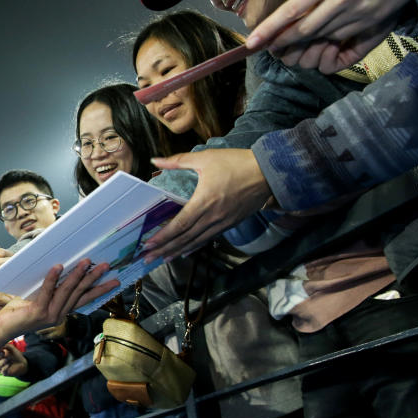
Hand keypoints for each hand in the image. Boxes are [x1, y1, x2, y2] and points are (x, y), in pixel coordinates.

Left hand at [0, 260, 116, 336]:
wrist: (3, 327)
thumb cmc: (19, 310)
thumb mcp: (39, 298)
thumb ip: (51, 288)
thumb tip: (61, 266)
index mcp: (62, 312)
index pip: (85, 299)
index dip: (100, 290)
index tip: (114, 281)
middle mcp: (59, 315)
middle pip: (79, 294)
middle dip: (93, 279)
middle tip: (105, 266)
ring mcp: (49, 315)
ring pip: (67, 292)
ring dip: (77, 276)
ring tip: (86, 262)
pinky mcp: (37, 312)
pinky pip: (47, 292)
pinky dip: (53, 279)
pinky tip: (59, 266)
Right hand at [0, 344, 27, 376]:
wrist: (23, 363)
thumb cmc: (16, 355)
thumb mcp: (11, 348)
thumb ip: (5, 345)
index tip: (1, 349)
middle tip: (4, 353)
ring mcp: (1, 368)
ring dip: (3, 361)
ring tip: (9, 358)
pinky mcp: (5, 373)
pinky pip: (2, 370)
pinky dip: (6, 366)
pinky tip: (9, 363)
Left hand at [145, 149, 271, 259]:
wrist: (270, 172)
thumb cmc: (237, 163)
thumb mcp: (205, 158)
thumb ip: (178, 161)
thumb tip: (155, 161)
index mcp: (203, 202)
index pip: (178, 225)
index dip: (162, 237)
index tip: (147, 245)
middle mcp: (212, 217)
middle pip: (184, 238)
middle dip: (164, 249)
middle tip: (147, 258)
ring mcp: (223, 223)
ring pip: (196, 242)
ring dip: (178, 251)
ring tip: (162, 259)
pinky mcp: (231, 224)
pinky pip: (209, 239)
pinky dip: (195, 247)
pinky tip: (186, 252)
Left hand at [245, 0, 417, 73]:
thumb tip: (293, 16)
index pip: (291, 11)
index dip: (270, 30)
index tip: (252, 43)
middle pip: (304, 31)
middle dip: (284, 43)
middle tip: (271, 49)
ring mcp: (360, 12)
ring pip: (323, 37)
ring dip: (307, 44)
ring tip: (296, 46)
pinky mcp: (374, 21)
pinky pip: (344, 40)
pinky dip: (330, 42)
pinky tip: (325, 40)